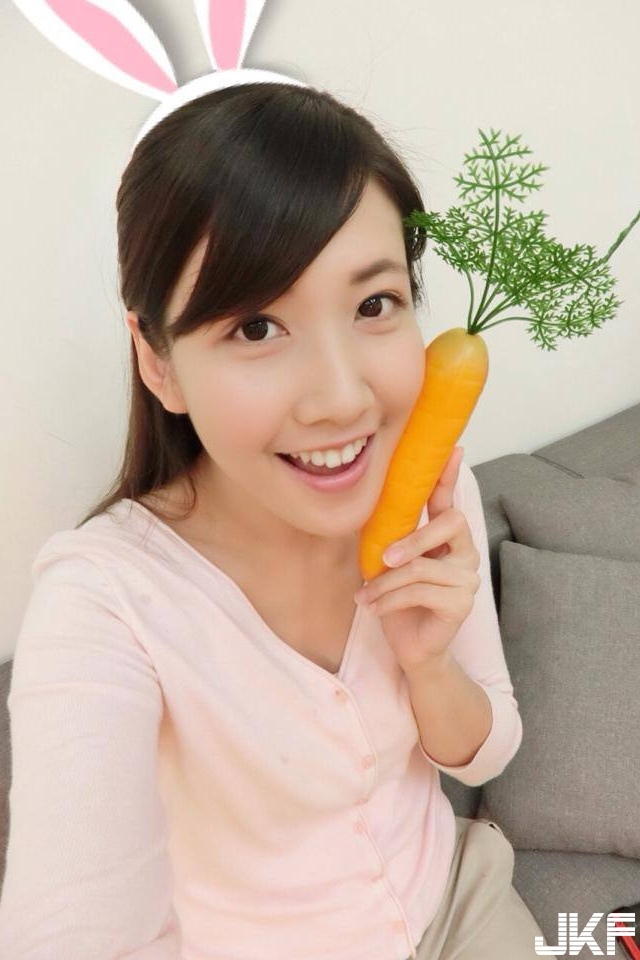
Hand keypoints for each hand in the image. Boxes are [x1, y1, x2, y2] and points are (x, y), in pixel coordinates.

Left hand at [354, 446, 480, 676]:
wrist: (412, 649)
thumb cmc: (400, 603)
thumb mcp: (389, 564)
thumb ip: (391, 536)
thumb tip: (371, 500)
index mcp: (447, 539)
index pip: (449, 501)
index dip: (449, 475)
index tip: (453, 449)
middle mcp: (465, 553)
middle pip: (449, 523)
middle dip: (413, 540)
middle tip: (383, 559)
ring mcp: (468, 578)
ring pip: (423, 566)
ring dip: (386, 584)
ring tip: (366, 597)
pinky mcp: (463, 604)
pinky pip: (420, 592)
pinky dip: (390, 600)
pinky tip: (375, 609)